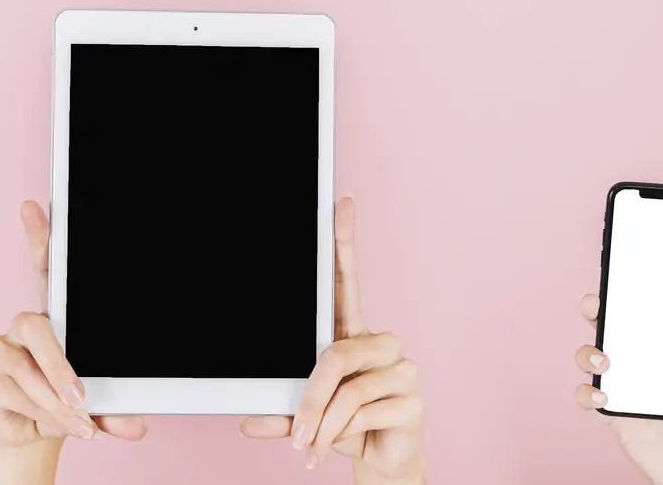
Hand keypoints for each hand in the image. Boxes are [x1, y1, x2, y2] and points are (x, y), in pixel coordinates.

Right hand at [0, 202, 144, 483]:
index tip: (32, 207)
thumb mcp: (99, 402)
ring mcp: (3, 351)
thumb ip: (116, 410)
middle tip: (80, 395)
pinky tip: (57, 423)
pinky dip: (41, 413)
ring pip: (26, 368)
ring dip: (54, 400)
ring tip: (79, 422)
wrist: (35, 436)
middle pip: (35, 327)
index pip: (45, 269)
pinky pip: (13, 393)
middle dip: (58, 363)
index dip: (39, 237)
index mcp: (55, 317)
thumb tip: (137, 426)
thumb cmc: (69, 402)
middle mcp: (25, 328)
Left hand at [241, 196, 425, 484]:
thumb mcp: (304, 414)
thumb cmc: (341, 424)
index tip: (342, 204)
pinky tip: (341, 443)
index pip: (346, 279)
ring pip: (348, 389)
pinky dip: (341, 434)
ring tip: (310, 446)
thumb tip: (248, 419)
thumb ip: (279, 411)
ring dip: (323, 423)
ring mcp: (402, 368)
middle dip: (311, 396)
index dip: (344, 241)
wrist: (380, 459)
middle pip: (336, 352)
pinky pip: (364, 411)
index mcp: (352, 332)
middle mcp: (379, 343)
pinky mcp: (414, 398)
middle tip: (296, 430)